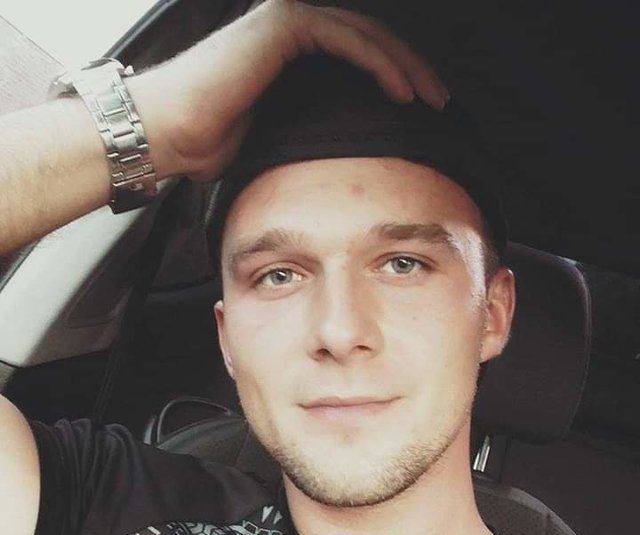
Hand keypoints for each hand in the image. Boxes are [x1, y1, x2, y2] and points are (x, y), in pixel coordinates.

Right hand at [128, 0, 448, 181]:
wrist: (167, 133)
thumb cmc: (208, 141)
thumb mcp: (275, 137)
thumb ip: (306, 128)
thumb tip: (335, 155)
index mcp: (291, 55)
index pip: (357, 59)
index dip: (394, 80)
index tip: (420, 112)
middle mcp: (291, 30)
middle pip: (370, 44)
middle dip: (411, 72)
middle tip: (440, 103)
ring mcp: (286, 22)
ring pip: (366, 38)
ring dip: (406, 68)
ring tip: (433, 100)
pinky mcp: (283, 25)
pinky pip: (347, 43)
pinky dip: (380, 66)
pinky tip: (404, 95)